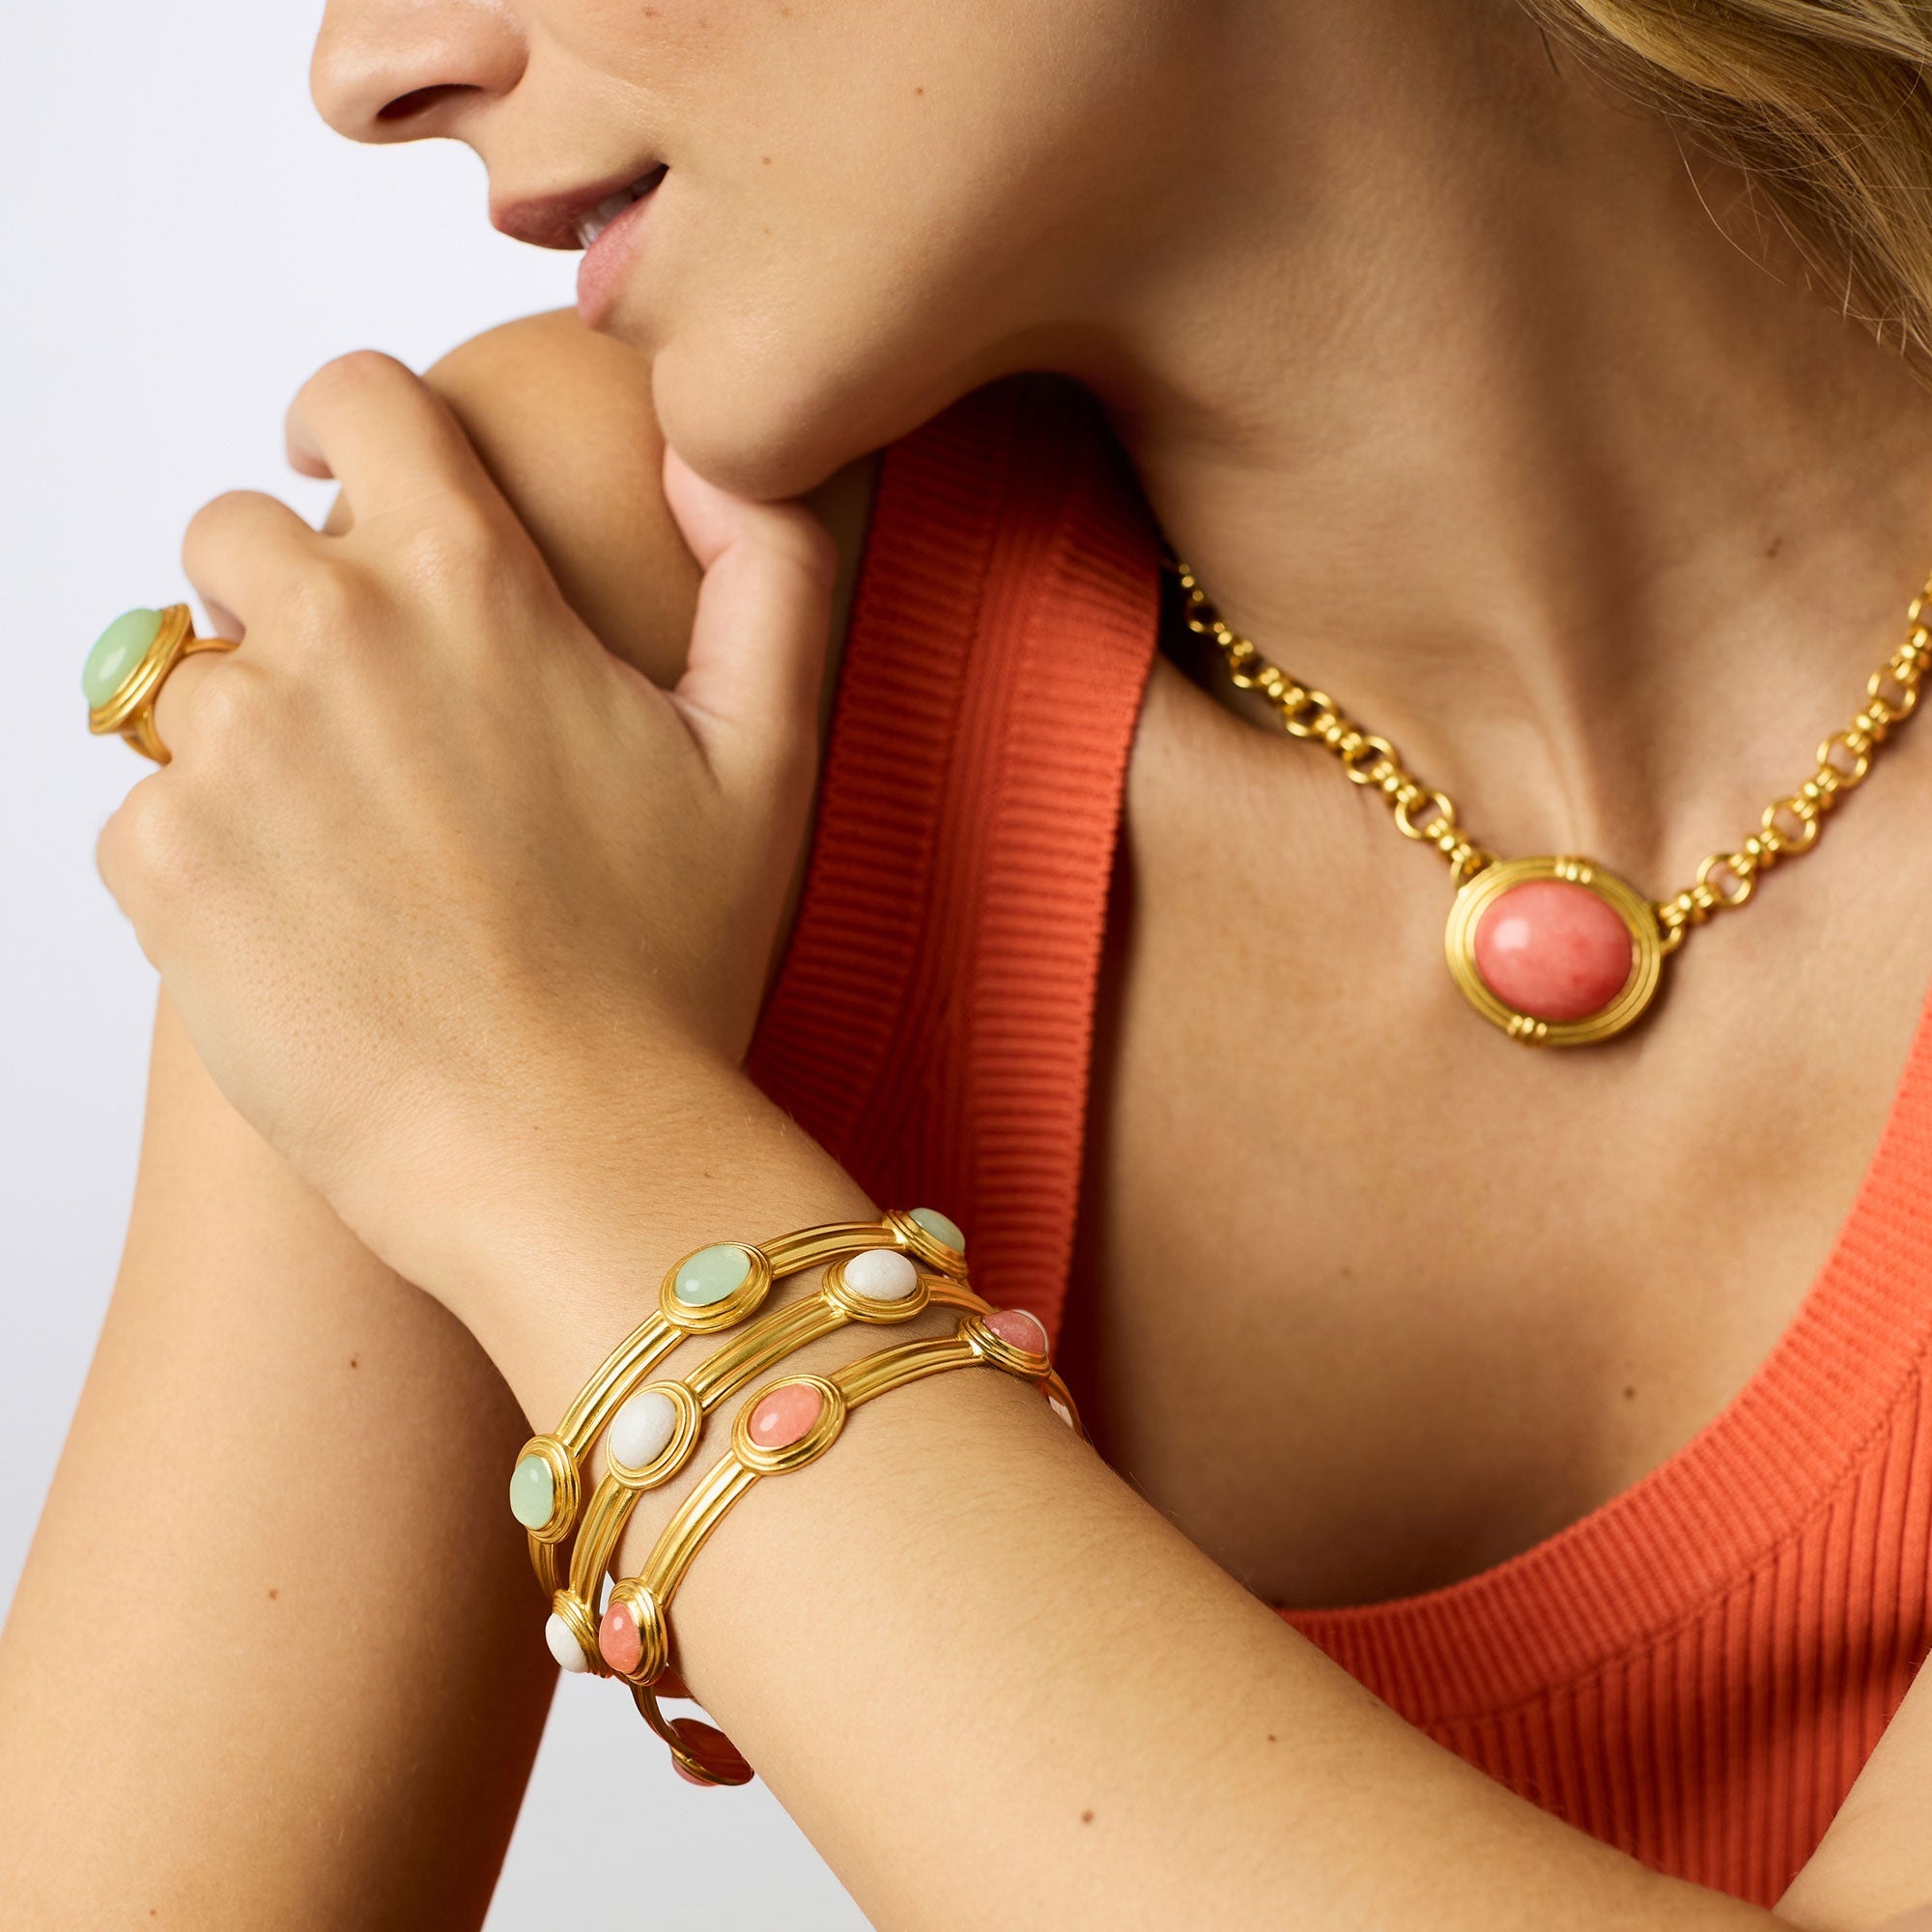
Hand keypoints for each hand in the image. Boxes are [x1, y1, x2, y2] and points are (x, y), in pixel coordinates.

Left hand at [95, 351, 835, 1302]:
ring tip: (347, 849)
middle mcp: (331, 636)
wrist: (563, 1149)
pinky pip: (143, 809)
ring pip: (178, 681)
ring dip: (245, 737)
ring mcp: (232, 749)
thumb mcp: (771, 751)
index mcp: (470, 584)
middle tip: (362, 715)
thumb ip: (768, 567)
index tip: (340, 467)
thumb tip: (721, 452)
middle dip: (283, 599)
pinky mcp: (162, 863)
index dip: (345, 422)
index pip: (355, 397)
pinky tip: (308, 926)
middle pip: (233, 536)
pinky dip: (204, 854)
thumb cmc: (671, 965)